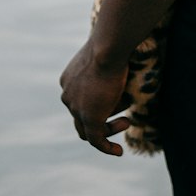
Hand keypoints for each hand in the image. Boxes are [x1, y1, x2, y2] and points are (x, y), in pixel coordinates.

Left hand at [59, 38, 130, 156]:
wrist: (109, 48)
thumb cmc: (113, 43)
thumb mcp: (109, 54)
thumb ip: (111, 62)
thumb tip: (126, 60)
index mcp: (69, 79)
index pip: (79, 98)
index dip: (98, 101)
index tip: (117, 97)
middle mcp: (68, 95)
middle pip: (82, 115)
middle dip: (103, 115)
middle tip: (124, 110)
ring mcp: (76, 108)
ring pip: (89, 128)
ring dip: (108, 129)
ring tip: (127, 122)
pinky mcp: (89, 118)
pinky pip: (96, 140)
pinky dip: (107, 147)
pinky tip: (119, 152)